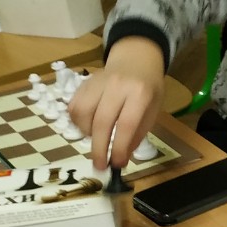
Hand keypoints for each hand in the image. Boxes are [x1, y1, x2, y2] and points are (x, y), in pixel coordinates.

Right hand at [69, 38, 165, 169]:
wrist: (136, 60)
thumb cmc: (148, 89)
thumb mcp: (152, 111)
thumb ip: (137, 134)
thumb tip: (120, 157)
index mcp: (140, 93)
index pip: (126, 125)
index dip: (118, 147)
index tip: (116, 164)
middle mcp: (117, 86)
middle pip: (102, 121)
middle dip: (99, 148)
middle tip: (99, 165)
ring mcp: (97, 82)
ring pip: (83, 114)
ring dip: (87, 134)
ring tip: (97, 141)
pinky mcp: (84, 83)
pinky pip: (74, 107)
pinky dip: (78, 123)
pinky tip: (89, 127)